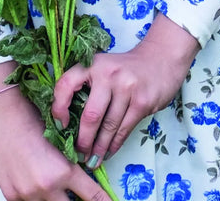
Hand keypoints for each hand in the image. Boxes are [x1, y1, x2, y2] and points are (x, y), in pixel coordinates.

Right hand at [0, 85, 110, 200]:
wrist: (3, 114)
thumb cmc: (34, 119)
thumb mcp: (60, 141)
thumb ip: (70, 163)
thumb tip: (82, 174)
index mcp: (64, 171)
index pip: (92, 196)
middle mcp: (47, 187)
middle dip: (75, 200)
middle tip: (77, 192)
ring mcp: (27, 195)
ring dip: (55, 197)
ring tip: (53, 181)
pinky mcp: (11, 196)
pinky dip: (35, 195)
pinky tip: (33, 181)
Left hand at [51, 14, 199, 165]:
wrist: (161, 59)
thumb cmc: (125, 68)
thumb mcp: (103, 67)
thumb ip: (87, 87)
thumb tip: (68, 123)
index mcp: (93, 64)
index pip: (67, 84)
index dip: (58, 107)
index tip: (60, 126)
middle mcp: (109, 74)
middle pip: (91, 115)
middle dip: (83, 140)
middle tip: (78, 154)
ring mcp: (128, 87)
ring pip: (108, 126)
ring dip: (99, 148)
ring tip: (92, 160)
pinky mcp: (142, 102)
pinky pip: (124, 129)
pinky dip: (114, 145)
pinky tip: (108, 153)